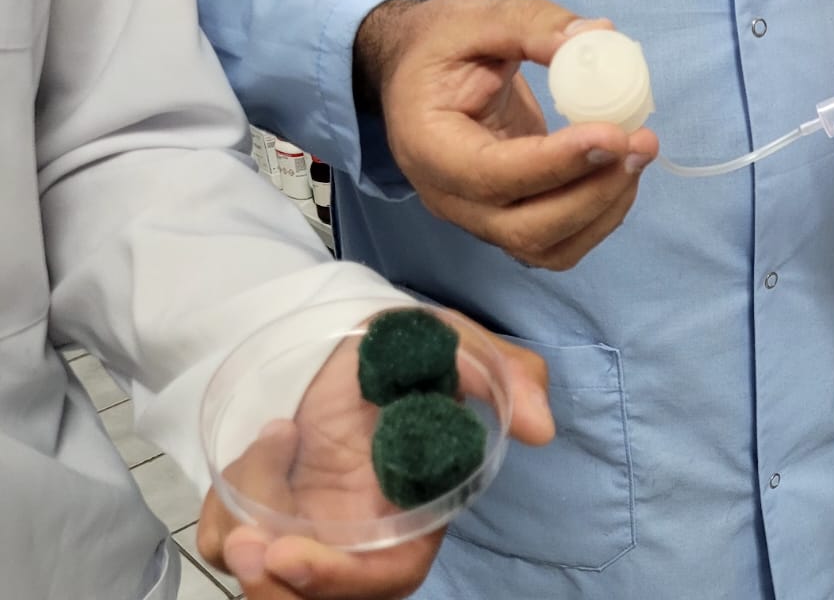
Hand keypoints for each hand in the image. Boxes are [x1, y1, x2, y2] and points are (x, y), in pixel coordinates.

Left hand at [197, 310, 554, 598]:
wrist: (337, 326)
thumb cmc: (402, 345)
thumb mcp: (454, 344)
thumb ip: (506, 378)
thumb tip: (542, 429)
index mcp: (415, 513)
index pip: (388, 575)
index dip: (342, 580)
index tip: (290, 555)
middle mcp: (361, 534)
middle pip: (318, 597)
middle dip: (277, 590)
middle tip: (246, 548)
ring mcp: (309, 527)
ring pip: (266, 579)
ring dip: (244, 550)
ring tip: (238, 512)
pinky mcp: (263, 513)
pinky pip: (229, 536)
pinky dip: (226, 508)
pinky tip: (262, 448)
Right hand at [357, 0, 659, 269]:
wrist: (416, 75)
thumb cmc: (438, 46)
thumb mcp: (473, 18)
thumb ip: (531, 24)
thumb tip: (598, 37)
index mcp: (427, 146)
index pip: (492, 175)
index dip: (557, 163)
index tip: (613, 133)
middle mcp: (449, 198)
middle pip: (527, 229)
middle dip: (593, 193)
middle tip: (641, 142)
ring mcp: (480, 219)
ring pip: (549, 248)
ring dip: (605, 209)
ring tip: (640, 152)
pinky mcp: (510, 221)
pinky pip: (561, 243)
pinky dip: (601, 216)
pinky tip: (622, 170)